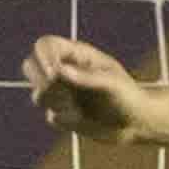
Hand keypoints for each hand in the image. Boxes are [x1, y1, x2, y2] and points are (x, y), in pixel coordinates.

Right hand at [25, 35, 148, 142]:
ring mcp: (63, 94)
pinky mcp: (64, 115)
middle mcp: (65, 72)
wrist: (137, 123)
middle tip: (55, 87)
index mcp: (77, 55)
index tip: (53, 73)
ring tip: (76, 106)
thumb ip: (85, 78)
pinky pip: (51, 117)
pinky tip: (83, 120)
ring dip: (54, 101)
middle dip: (39, 79)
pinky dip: (65, 119)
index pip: (45, 45)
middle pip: (30, 66)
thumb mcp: (110, 84)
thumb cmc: (128, 97)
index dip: (43, 56)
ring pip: (38, 95)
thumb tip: (57, 72)